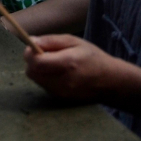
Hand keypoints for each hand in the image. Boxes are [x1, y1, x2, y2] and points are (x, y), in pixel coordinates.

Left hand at [24, 34, 140, 119]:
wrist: (110, 82)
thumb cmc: (92, 57)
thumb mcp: (74, 41)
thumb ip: (51, 41)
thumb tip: (31, 41)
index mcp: (67, 64)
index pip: (37, 62)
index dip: (30, 53)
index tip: (33, 45)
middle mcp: (63, 81)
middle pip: (32, 72)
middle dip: (32, 61)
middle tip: (42, 53)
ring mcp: (62, 93)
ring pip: (36, 80)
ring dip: (38, 69)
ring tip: (52, 62)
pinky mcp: (61, 99)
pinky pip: (44, 86)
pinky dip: (44, 77)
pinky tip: (57, 72)